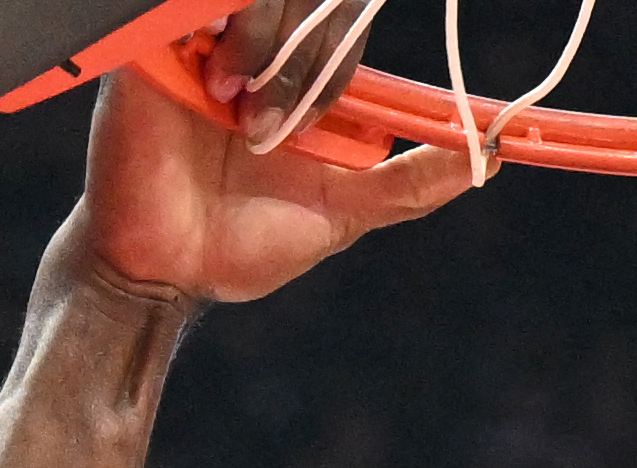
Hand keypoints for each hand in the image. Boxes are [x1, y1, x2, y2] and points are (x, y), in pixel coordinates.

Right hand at [69, 7, 476, 308]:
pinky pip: (182, 9)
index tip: (321, 122)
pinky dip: (211, 29)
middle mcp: (251, 51)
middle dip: (305, 63)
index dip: (341, 54)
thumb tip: (489, 156)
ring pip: (252, 0)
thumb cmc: (246, 246)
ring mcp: (199, 44)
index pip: (339, 23)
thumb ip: (412, 184)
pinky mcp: (147, 50)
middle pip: (303, 6)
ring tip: (237, 112)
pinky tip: (212, 83)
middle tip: (271, 130)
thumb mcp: (344, 214)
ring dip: (262, 46)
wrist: (165, 272)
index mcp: (297, 78)